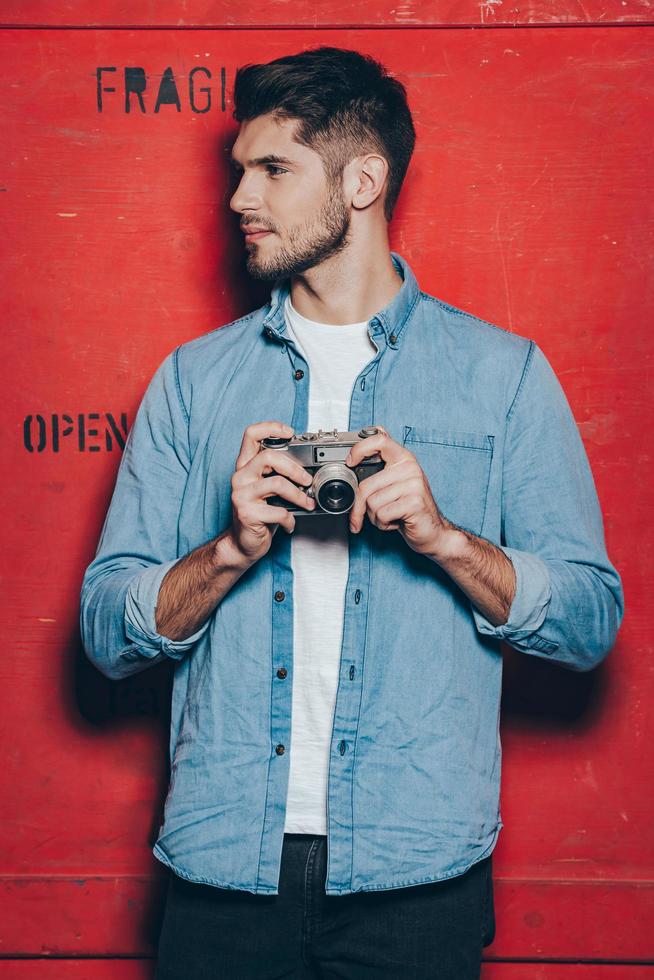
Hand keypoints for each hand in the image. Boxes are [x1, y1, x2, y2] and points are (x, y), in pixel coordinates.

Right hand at [228, 421, 315, 563]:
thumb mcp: (266, 489)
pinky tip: (290, 524)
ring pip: (277, 484)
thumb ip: (278, 474)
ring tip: (307, 504)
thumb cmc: (259, 514)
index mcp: (245, 466)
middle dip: (295, 468)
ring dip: (299, 496)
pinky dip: (290, 519)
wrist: (243, 543)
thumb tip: (308, 468)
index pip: (251, 435)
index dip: (271, 428)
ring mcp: (241, 495)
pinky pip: (278, 511)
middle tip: (307, 480)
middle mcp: (240, 477)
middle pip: (269, 457)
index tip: (289, 432)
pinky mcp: (247, 513)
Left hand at [345, 426, 450, 556]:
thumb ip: (378, 472)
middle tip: (359, 517)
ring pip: (372, 502)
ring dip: (375, 517)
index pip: (379, 439)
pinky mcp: (414, 502)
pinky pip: (382, 514)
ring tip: (389, 516)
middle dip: (359, 507)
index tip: (350, 462)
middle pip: (366, 485)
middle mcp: (410, 467)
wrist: (432, 530)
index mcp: (403, 458)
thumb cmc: (409, 508)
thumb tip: (350, 465)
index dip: (359, 449)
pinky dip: (383, 524)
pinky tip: (396, 522)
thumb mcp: (394, 484)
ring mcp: (414, 484)